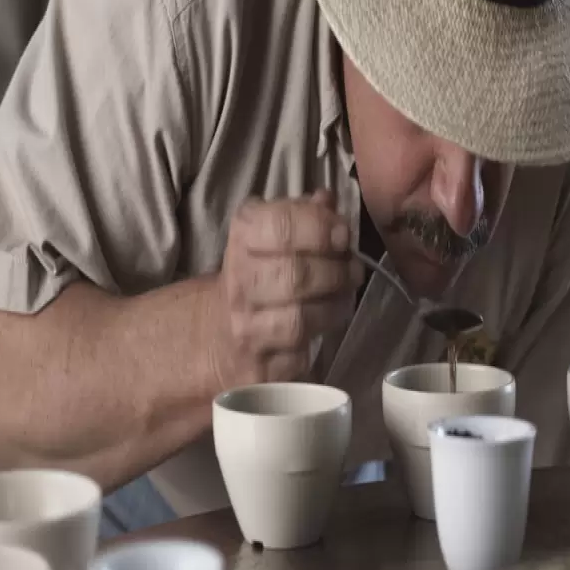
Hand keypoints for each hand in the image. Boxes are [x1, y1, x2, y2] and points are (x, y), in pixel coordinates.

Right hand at [208, 190, 362, 388]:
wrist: (216, 335)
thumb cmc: (258, 277)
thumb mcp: (270, 237)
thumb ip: (302, 216)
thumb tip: (328, 199)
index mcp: (242, 238)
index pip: (281, 225)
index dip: (320, 228)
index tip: (343, 234)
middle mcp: (238, 283)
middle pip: (296, 275)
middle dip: (336, 271)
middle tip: (353, 271)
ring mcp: (245, 329)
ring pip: (300, 319)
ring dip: (335, 306)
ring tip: (344, 297)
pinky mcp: (257, 369)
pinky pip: (301, 356)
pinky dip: (321, 338)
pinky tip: (326, 326)